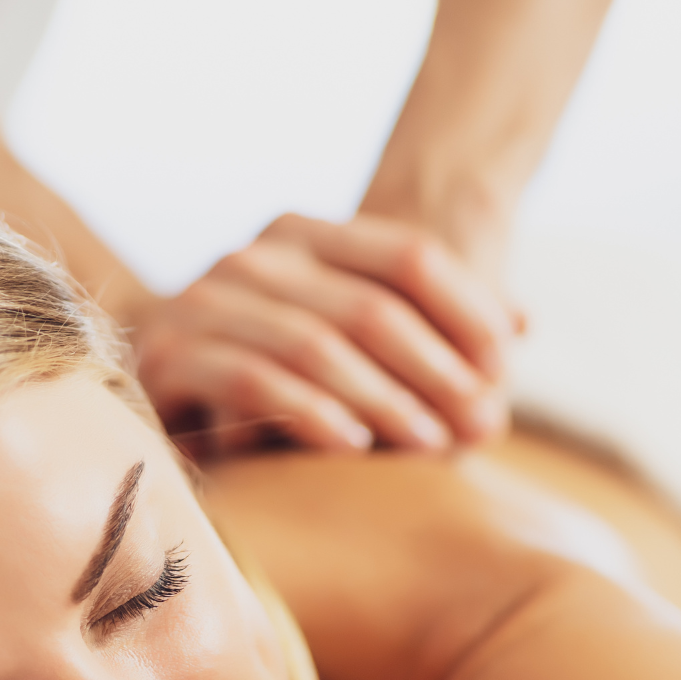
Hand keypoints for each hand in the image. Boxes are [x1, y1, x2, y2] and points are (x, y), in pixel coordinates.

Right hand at [133, 213, 515, 456]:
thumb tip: (523, 325)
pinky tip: (353, 446)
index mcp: (301, 233)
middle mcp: (250, 256)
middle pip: (371, 304)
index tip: (507, 367)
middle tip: (482, 425)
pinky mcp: (167, 358)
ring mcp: (202, 301)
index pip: (409, 256)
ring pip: (315, 342)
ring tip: (431, 445)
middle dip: (436, 370)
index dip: (468, 310)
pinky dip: (309, 412)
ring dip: (383, 399)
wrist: (157, 411)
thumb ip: (434, 329)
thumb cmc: (281, 387)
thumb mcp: (360, 348)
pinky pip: (252, 379)